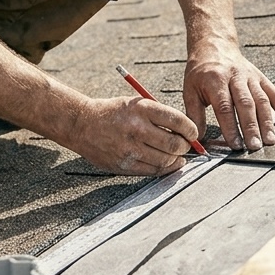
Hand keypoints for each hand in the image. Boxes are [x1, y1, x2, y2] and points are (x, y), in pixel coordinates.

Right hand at [76, 96, 200, 175]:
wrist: (82, 124)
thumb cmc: (113, 112)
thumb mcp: (135, 103)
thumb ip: (158, 115)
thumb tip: (185, 131)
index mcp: (141, 109)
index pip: (177, 120)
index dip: (191, 129)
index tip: (193, 133)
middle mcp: (136, 128)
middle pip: (174, 144)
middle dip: (185, 146)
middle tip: (186, 145)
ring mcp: (130, 149)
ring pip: (166, 161)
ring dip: (176, 159)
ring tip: (177, 155)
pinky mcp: (124, 164)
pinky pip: (152, 171)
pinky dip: (164, 169)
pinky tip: (166, 163)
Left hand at [183, 40, 274, 150]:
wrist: (214, 47)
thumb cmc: (201, 72)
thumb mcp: (190, 90)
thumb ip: (194, 115)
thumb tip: (197, 138)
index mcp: (215, 80)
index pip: (224, 106)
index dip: (230, 126)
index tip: (235, 144)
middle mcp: (235, 77)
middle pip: (245, 103)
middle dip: (251, 127)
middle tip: (254, 146)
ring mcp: (250, 77)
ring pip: (261, 100)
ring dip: (267, 122)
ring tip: (270, 141)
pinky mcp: (261, 78)